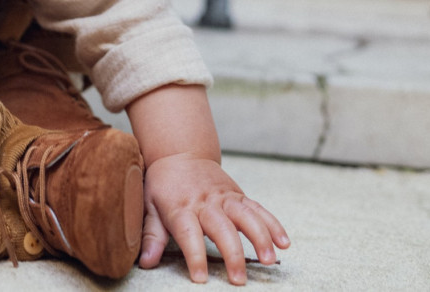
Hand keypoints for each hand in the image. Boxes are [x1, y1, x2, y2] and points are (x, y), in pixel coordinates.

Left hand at [139, 154, 289, 284]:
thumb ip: (151, 234)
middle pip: (222, 228)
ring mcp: (224, 197)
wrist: (179, 152)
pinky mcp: (238, 194)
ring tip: (269, 259)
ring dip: (259, 237)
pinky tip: (284, 241)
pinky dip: (272, 223)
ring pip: (245, 215)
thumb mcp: (150, 205)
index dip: (195, 255)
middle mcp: (205, 203)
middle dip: (232, 253)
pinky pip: (257, 208)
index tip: (201, 278)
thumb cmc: (163, 185)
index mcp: (181, 207)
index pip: (189, 234)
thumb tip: (145, 261)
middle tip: (239, 279)